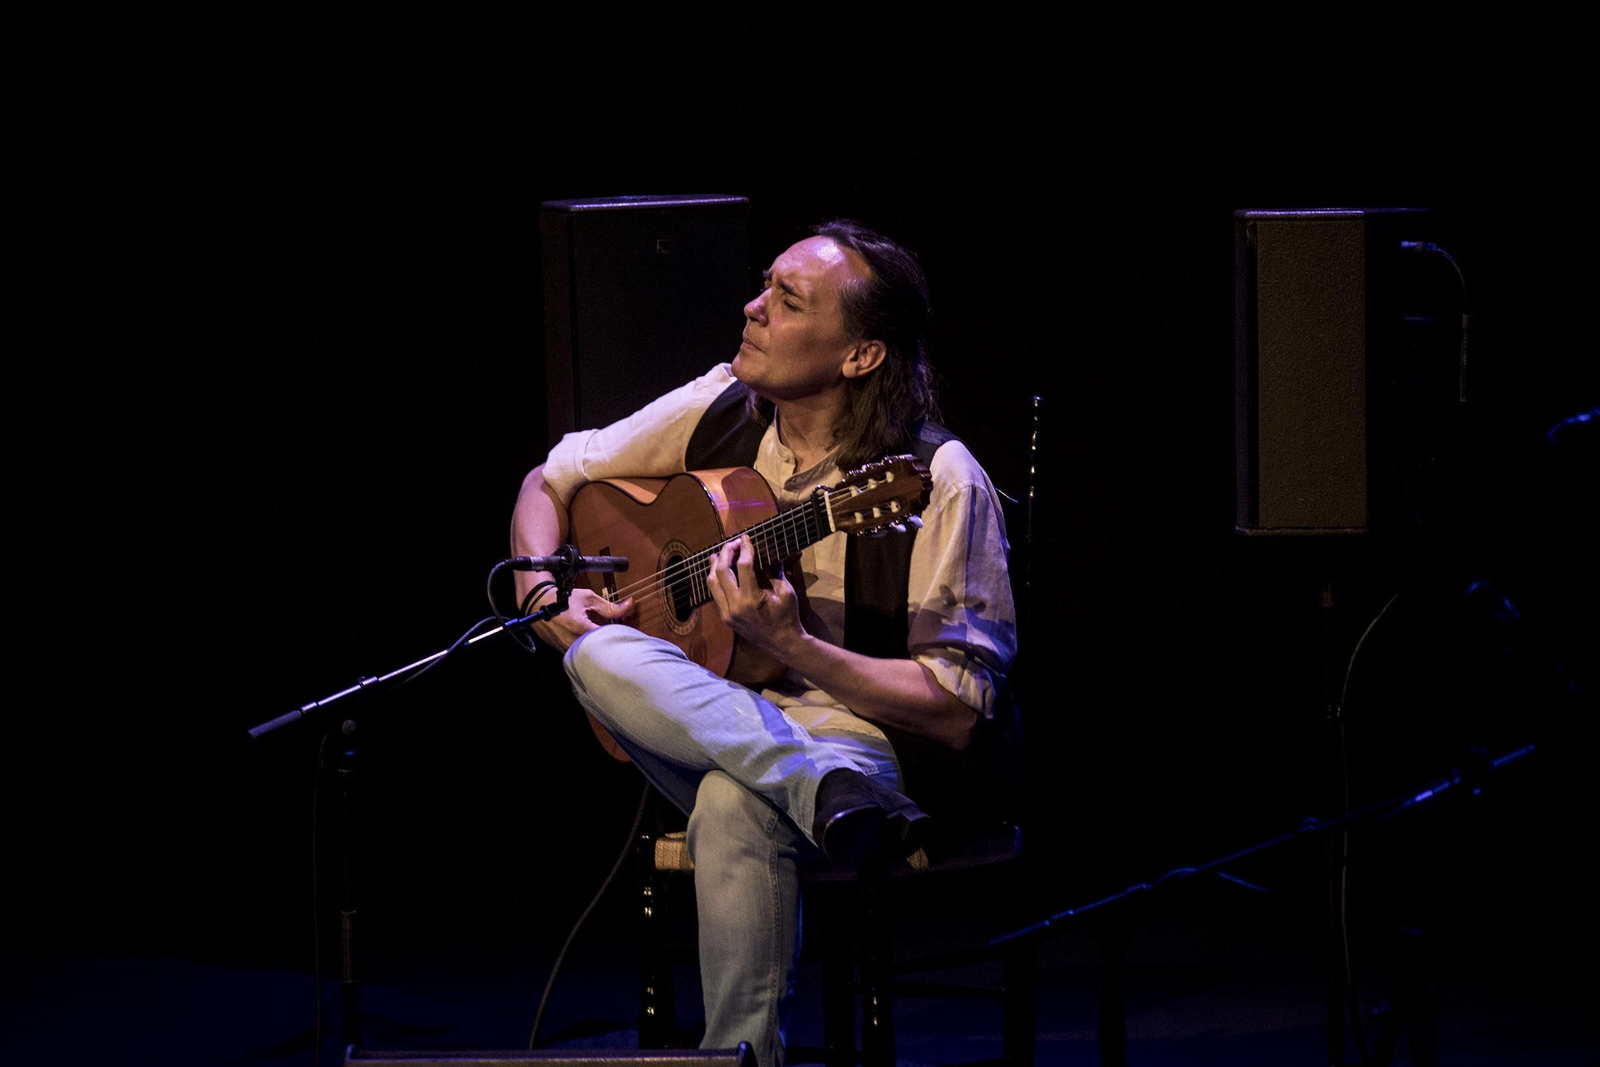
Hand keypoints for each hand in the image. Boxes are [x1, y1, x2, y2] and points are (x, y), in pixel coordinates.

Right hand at [531, 587, 634, 652]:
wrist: (538, 603)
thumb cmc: (563, 598)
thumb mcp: (588, 598)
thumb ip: (609, 606)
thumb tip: (629, 605)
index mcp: (579, 627)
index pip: (605, 638)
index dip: (616, 636)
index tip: (622, 633)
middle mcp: (571, 641)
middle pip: (597, 651)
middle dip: (607, 646)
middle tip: (615, 641)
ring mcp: (564, 647)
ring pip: (586, 655)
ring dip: (596, 650)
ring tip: (602, 643)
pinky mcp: (560, 650)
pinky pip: (576, 655)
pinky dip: (585, 651)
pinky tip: (590, 645)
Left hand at [706, 534, 804, 659]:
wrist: (783, 643)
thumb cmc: (787, 616)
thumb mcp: (786, 591)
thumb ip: (774, 570)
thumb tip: (767, 551)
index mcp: (752, 598)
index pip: (743, 566)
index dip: (745, 549)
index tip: (746, 538)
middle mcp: (735, 606)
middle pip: (722, 571)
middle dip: (726, 553)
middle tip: (733, 543)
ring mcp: (728, 613)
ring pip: (712, 584)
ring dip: (715, 566)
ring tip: (720, 554)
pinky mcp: (726, 618)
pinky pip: (716, 595)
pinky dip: (717, 580)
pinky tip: (721, 571)